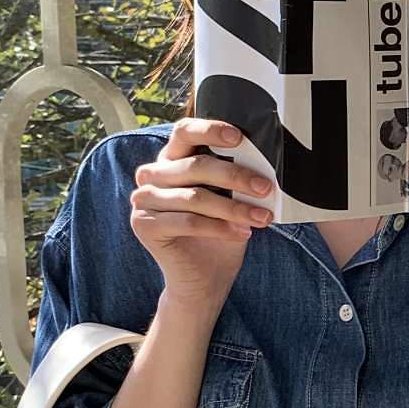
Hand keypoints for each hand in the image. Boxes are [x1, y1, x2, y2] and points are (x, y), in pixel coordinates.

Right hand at [131, 118, 274, 311]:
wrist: (206, 278)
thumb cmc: (221, 233)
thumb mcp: (232, 200)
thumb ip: (236, 181)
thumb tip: (262, 166)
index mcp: (173, 159)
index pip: (185, 132)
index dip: (210, 129)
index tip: (239, 137)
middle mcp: (153, 175)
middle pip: (195, 166)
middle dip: (236, 176)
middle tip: (265, 187)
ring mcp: (144, 199)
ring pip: (194, 197)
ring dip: (233, 207)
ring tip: (261, 217)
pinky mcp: (143, 225)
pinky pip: (187, 221)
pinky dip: (219, 227)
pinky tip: (243, 232)